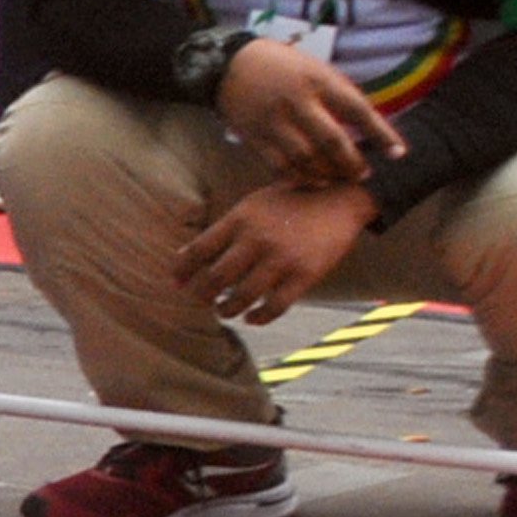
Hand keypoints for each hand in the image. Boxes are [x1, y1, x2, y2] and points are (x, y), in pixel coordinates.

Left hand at [176, 181, 375, 323]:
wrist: (341, 198)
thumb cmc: (289, 202)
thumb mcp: (252, 206)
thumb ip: (222, 230)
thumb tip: (184, 257)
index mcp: (240, 219)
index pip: (199, 250)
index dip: (183, 270)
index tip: (175, 283)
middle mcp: (257, 239)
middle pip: (216, 278)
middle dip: (202, 295)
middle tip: (201, 300)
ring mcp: (282, 259)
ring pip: (242, 297)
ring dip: (227, 309)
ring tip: (223, 310)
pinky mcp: (305, 275)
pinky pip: (275, 307)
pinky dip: (259, 317)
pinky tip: (251, 318)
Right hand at [215, 35, 403, 190]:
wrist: (229, 66)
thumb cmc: (281, 66)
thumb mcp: (314, 69)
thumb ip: (336, 95)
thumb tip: (364, 127)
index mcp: (318, 80)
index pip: (358, 110)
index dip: (381, 134)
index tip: (398, 154)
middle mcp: (297, 102)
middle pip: (332, 141)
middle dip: (352, 163)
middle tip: (363, 175)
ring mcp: (273, 122)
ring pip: (306, 158)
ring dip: (326, 174)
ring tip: (337, 180)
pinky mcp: (254, 137)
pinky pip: (279, 166)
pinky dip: (298, 178)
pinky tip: (310, 181)